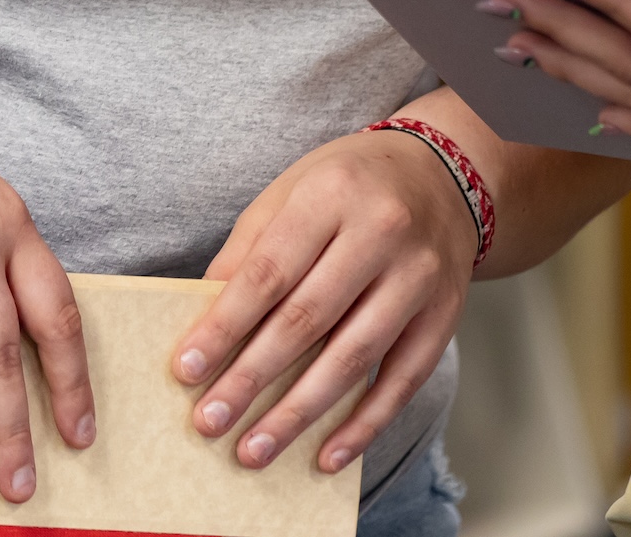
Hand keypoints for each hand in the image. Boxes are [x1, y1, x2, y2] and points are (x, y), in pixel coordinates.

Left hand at [172, 126, 476, 475]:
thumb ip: (249, 250)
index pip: (269, 271)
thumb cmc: (349, 185)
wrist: (443, 174)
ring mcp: (419, 276)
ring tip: (253, 449)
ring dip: (299, 413)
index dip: (225, 325)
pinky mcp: (445, 315)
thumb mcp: (292, 190)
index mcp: (332, 193)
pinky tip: (326, 456)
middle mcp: (382, 232)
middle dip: (251, 378)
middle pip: (308, 319)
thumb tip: (203, 319)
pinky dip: (364, 424)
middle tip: (209, 421)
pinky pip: (403, 380)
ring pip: (353, 357)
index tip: (185, 370)